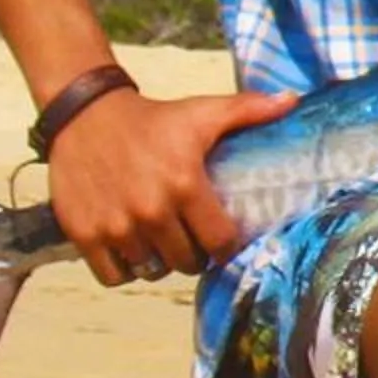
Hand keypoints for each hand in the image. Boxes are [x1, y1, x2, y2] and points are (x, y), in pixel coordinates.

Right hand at [46, 86, 297, 285]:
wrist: (87, 115)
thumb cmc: (154, 118)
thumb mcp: (202, 112)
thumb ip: (249, 110)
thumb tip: (293, 100)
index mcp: (185, 185)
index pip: (220, 243)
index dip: (225, 246)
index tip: (221, 238)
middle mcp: (151, 211)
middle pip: (186, 262)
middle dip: (193, 254)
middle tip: (190, 238)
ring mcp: (116, 226)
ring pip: (151, 270)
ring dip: (159, 261)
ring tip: (161, 241)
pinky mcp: (84, 235)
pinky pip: (114, 276)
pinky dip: (124, 269)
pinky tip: (131, 248)